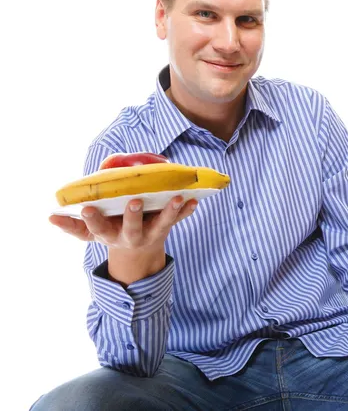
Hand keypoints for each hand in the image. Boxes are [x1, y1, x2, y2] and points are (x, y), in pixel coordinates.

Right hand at [50, 196, 196, 284]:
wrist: (139, 252)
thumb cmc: (111, 231)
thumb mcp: (92, 233)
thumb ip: (73, 225)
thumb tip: (51, 217)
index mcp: (109, 234)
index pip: (97, 228)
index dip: (92, 219)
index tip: (86, 208)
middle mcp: (130, 235)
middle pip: (131, 228)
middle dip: (131, 216)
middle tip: (133, 201)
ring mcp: (151, 232)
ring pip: (162, 224)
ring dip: (169, 211)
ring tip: (177, 197)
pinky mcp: (167, 226)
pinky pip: (179, 219)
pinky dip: (187, 210)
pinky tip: (195, 199)